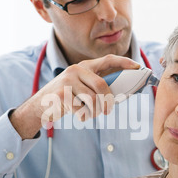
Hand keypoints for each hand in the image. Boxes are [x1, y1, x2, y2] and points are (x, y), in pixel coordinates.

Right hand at [10, 55, 139, 138]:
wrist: (40, 106)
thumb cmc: (65, 98)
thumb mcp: (80, 87)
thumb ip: (96, 86)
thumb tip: (121, 92)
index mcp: (83, 67)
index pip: (108, 60)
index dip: (124, 62)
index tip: (138, 66)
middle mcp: (76, 70)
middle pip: (102, 86)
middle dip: (107, 101)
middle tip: (106, 111)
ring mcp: (67, 81)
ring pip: (93, 99)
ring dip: (94, 112)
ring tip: (88, 113)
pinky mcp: (62, 94)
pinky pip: (82, 109)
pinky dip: (83, 117)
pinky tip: (77, 115)